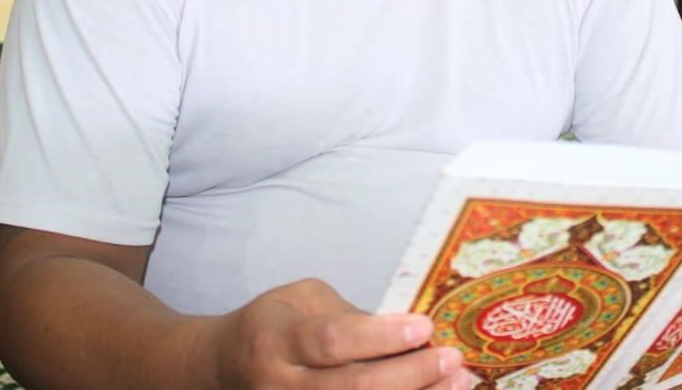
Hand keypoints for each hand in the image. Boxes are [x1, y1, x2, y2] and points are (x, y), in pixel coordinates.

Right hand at [207, 278, 469, 389]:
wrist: (223, 368)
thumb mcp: (304, 300)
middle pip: (350, 389)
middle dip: (408, 376)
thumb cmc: (276, 326)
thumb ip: (352, 315)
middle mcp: (279, 387)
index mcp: (278, 339)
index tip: (424, 327)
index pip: (333, 341)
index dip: (380, 337)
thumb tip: (411, 332)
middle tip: (451, 358)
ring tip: (457, 384)